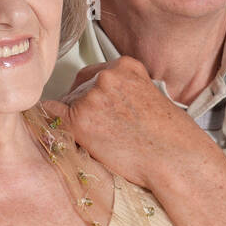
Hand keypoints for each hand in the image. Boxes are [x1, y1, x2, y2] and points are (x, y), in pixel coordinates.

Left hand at [49, 56, 211, 190]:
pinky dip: (53, 124)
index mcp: (126, 66)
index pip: (93, 74)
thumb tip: (105, 106)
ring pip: (67, 105)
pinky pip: (51, 116)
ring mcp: (91, 97)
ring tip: (102, 141)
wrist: (175, 159)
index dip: (91, 94)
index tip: (95, 108)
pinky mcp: (79, 121)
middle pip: (78, 88)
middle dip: (83, 107)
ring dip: (76, 121)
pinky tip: (64, 134)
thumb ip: (125, 93)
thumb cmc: (171, 138)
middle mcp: (106, 76)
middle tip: (100, 130)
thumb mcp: (150, 99)